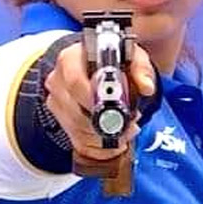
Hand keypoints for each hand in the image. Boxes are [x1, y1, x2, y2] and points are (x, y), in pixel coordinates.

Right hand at [44, 42, 155, 160]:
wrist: (102, 68)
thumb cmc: (115, 62)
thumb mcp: (132, 57)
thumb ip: (141, 69)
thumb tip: (146, 87)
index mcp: (70, 59)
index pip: (74, 82)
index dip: (93, 99)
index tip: (115, 110)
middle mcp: (57, 81)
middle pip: (74, 111)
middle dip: (103, 124)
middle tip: (128, 125)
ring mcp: (56, 102)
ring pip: (76, 129)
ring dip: (104, 136)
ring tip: (127, 130)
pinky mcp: (60, 120)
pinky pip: (78, 141)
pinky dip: (99, 146)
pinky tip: (116, 139)